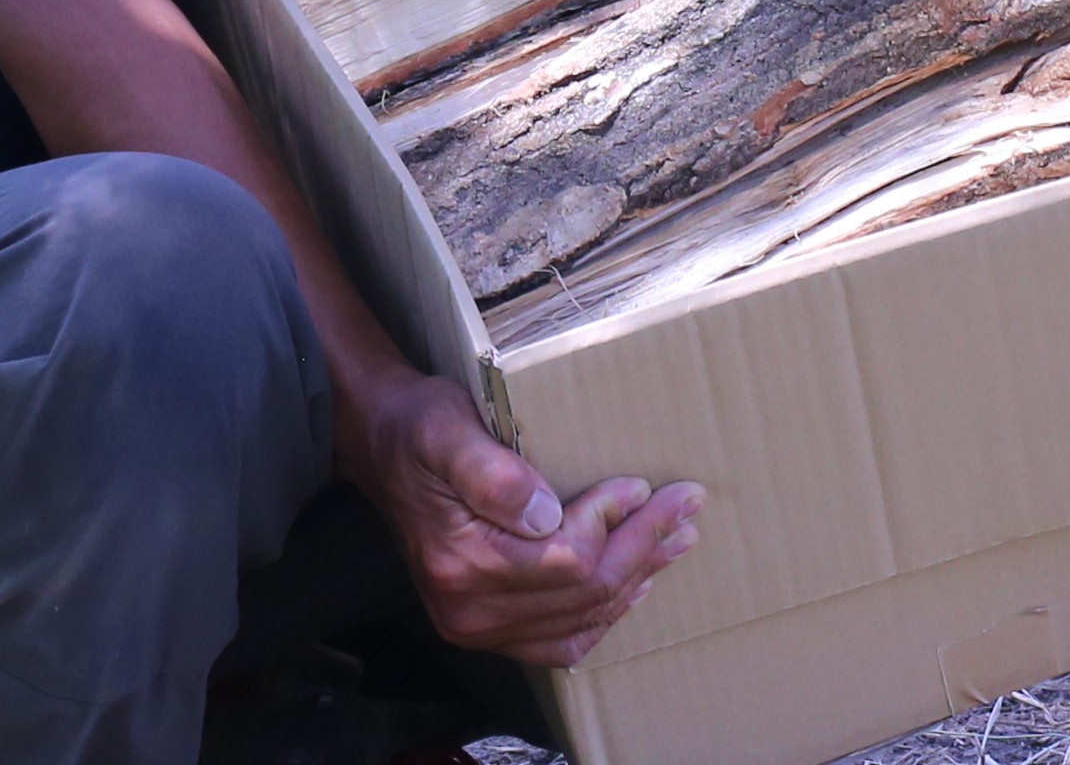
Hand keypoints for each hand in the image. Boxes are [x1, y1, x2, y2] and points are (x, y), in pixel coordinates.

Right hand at [339, 360, 696, 665]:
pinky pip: (561, 640)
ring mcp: (478, 627)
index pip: (565, 560)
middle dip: (642, 547)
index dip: (612, 525)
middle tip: (686, 506)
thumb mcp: (446, 429)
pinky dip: (602, 613)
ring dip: (635, 579)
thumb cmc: (419, 429)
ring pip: (581, 620)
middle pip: (582, 593)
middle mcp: (468, 610)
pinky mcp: (488, 627)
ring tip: (675, 540)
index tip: (641, 484)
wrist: (383, 447)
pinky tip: (633, 584)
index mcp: (460, 562)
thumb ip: (493, 473)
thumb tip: (546, 512)